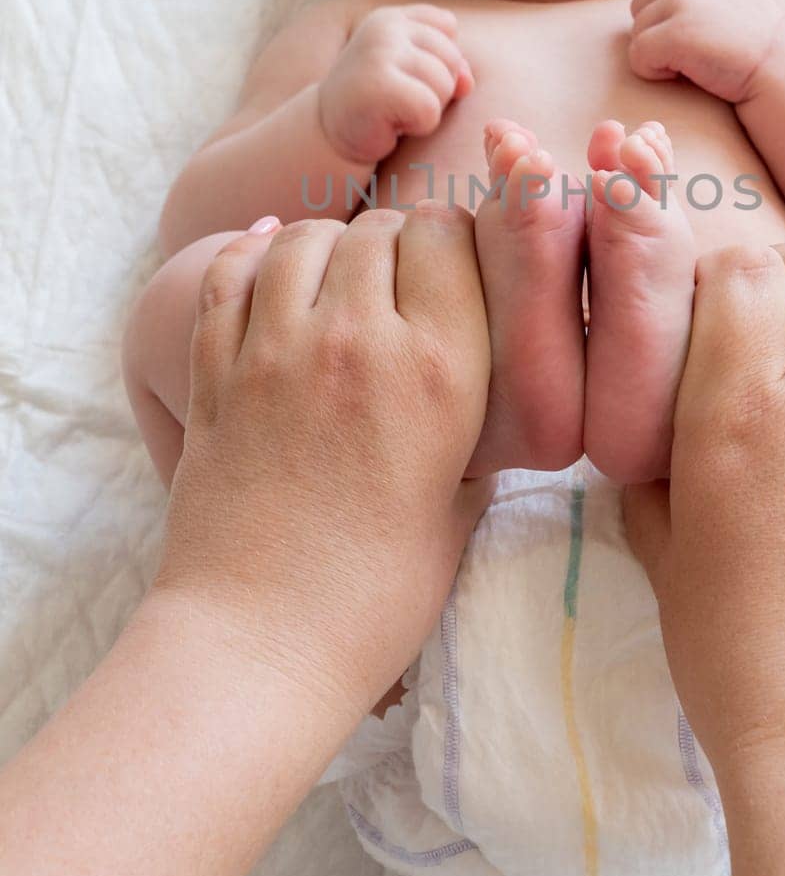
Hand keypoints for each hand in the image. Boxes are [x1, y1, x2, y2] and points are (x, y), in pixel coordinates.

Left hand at [150, 209, 496, 724]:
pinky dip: (252, 254)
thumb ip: (474, 436)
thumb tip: (478, 399)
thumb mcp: (463, 510)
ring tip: (340, 277)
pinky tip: (271, 258)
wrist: (260, 646)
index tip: (459, 270)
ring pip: (304, 237)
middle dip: (398, 242)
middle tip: (402, 280)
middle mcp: (356, 340)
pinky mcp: (215, 371)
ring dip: (329, 245)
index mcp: (438, 371)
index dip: (458, 242)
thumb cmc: (376, 598)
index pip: (449, 235)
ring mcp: (276, 351)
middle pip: (379, 229)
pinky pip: (229, 274)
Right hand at [318, 4, 473, 161]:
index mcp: (391, 17)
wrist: (329, 133)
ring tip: (395, 111)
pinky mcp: (379, 85)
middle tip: (400, 99)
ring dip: (428, 109)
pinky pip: (430, 109)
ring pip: (445, 84)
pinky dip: (419, 125)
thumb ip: (448, 65)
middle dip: (437, 88)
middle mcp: (384, 28)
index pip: (448, 27)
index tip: (406, 76)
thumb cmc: (378, 102)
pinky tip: (392, 124)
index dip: (439, 59)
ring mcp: (379, 54)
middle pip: (452, 58)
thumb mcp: (414, 74)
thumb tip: (468, 82)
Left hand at [628, 0, 784, 102]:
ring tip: (697, 57)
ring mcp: (683, 1)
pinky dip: (655, 72)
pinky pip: (638, 56)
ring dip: (659, 53)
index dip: (663, 6)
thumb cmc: (749, 41)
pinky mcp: (676, 33)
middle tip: (698, 45)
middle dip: (658, 30)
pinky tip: (688, 72)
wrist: (780, 67)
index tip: (696, 24)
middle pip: (638, 5)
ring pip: (637, 32)